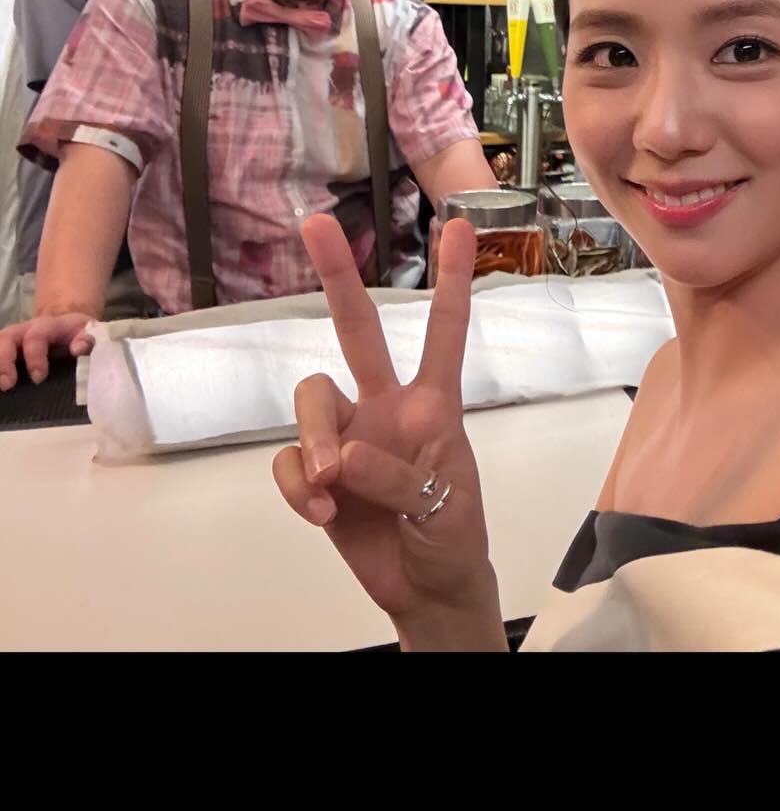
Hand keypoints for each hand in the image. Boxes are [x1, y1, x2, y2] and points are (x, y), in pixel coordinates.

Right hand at [0, 311, 96, 392]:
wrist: (65, 327)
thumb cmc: (76, 334)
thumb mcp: (88, 332)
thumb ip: (87, 340)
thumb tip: (78, 350)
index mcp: (46, 326)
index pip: (35, 337)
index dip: (35, 357)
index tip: (39, 378)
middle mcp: (23, 330)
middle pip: (6, 338)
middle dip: (4, 361)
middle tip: (7, 384)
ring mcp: (11, 340)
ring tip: (0, 386)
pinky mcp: (5, 350)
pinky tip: (0, 386)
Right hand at [272, 213, 501, 646]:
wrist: (426, 587)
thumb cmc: (451, 532)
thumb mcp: (445, 502)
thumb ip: (399, 474)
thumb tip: (342, 457)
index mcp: (433, 403)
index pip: (444, 333)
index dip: (450, 281)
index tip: (458, 224)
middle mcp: (386, 405)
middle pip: (358, 331)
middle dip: (337, 277)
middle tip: (317, 224)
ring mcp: (347, 436)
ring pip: (311, 398)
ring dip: (316, 438)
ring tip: (332, 486)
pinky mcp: (315, 473)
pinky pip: (289, 459)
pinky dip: (299, 486)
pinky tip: (322, 512)